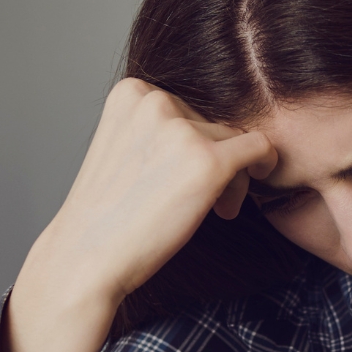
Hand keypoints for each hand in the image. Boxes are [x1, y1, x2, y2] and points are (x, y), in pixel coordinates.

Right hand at [2, 80, 275, 351]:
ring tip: (209, 211)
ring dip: (230, 176)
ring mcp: (181, 130)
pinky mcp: (209, 160)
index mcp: (130, 92)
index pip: (187, 109)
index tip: (180, 179)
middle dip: (214, 160)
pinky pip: (261, 147)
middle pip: (214, 124)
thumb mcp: (124, 150)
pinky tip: (247, 190)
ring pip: (236, 140)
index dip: (192, 146)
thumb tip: (218, 128)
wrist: (86, 260)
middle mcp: (155, 100)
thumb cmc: (106, 217)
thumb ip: (158, 129)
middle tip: (197, 202)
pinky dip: (265, 165)